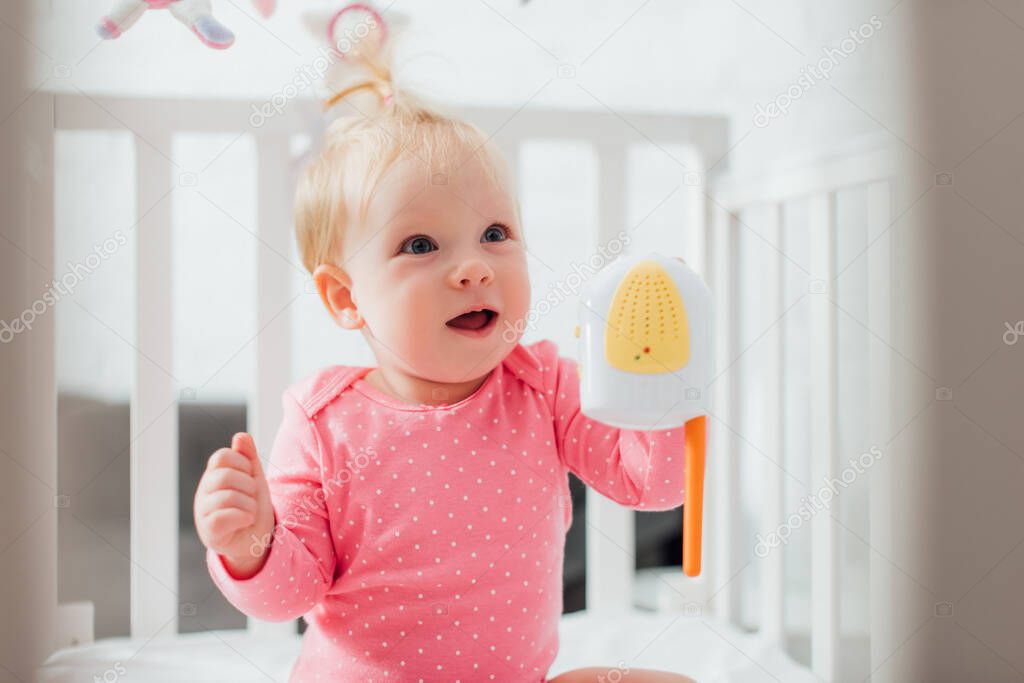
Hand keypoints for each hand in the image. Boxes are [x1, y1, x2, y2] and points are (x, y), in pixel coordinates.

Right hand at [194, 432, 274, 578]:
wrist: (256, 537)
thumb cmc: (252, 504)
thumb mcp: (254, 477)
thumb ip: (248, 456)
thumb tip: (241, 435)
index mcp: (213, 475)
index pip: (221, 456)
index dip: (242, 463)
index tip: (250, 476)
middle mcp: (204, 491)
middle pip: (224, 476)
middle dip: (248, 486)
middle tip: (252, 497)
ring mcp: (203, 512)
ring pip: (227, 497)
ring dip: (249, 505)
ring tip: (250, 511)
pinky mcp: (208, 531)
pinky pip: (223, 518)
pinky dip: (243, 517)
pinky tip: (246, 520)